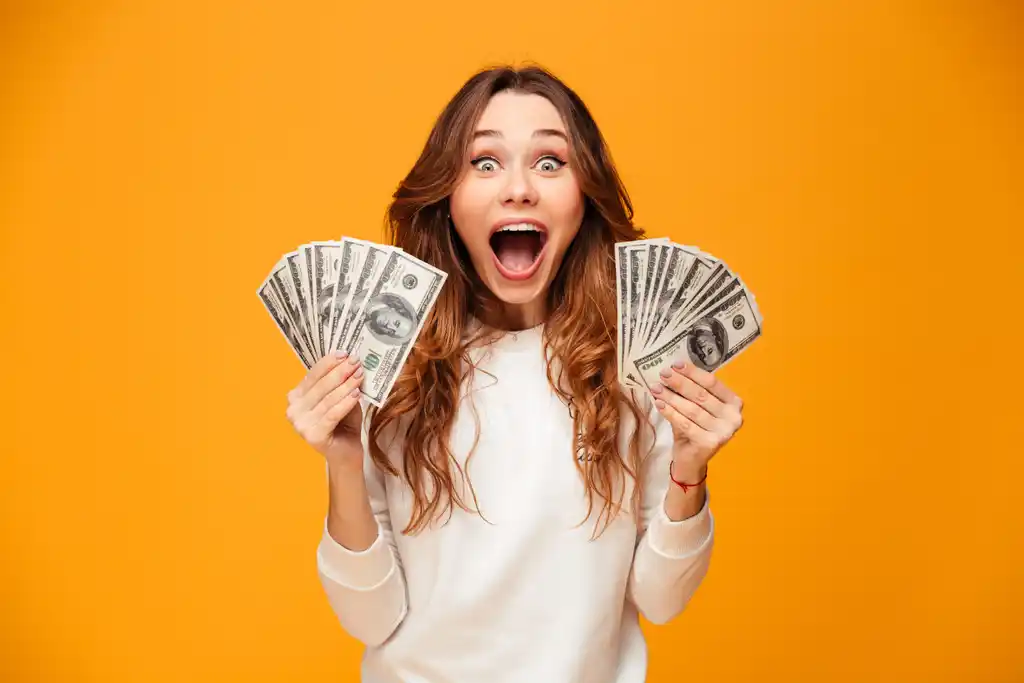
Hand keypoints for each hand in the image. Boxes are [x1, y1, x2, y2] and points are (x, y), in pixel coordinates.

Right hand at [286, 351, 364, 468]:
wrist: (346, 452)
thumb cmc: (344, 422)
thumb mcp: (341, 396)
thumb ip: (340, 381)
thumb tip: (350, 360)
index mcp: (296, 397)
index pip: (312, 374)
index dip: (329, 362)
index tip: (345, 353)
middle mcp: (293, 409)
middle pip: (320, 385)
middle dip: (340, 371)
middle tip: (356, 362)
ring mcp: (300, 424)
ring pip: (327, 399)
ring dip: (346, 385)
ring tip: (360, 375)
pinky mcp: (312, 435)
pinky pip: (332, 414)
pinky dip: (345, 403)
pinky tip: (357, 395)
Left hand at [649, 361, 743, 475]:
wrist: (692, 460)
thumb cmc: (694, 428)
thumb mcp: (694, 406)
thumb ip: (688, 391)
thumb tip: (671, 371)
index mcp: (733, 403)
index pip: (712, 383)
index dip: (693, 372)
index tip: (674, 365)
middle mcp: (734, 417)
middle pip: (701, 395)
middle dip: (679, 383)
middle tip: (662, 374)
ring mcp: (724, 432)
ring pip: (692, 409)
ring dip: (672, 397)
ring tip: (656, 388)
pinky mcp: (710, 443)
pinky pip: (686, 424)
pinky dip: (671, 413)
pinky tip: (659, 404)